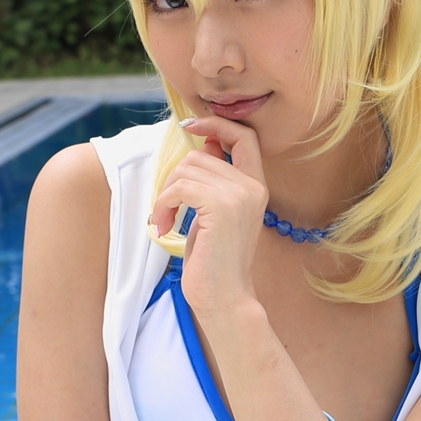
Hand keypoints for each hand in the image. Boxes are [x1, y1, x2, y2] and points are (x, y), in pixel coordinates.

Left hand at [150, 115, 268, 318]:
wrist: (224, 297)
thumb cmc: (214, 260)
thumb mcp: (216, 214)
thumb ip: (215, 180)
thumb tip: (204, 145)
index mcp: (256, 186)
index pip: (245, 136)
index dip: (217, 123)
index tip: (190, 125)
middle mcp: (252, 187)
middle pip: (200, 155)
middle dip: (174, 179)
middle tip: (166, 209)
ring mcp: (240, 196)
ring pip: (187, 169)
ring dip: (166, 194)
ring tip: (165, 220)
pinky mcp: (222, 208)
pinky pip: (180, 187)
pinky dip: (165, 204)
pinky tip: (165, 225)